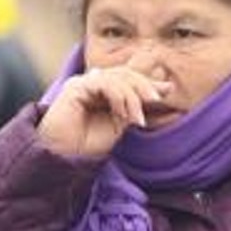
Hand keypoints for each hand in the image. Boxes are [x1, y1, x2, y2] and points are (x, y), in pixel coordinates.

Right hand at [35, 66, 173, 156]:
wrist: (63, 157)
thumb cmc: (87, 145)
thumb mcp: (121, 126)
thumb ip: (138, 109)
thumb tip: (167, 95)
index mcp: (105, 92)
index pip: (130, 78)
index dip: (149, 83)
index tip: (167, 91)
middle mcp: (94, 84)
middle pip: (126, 73)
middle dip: (144, 85)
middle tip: (156, 100)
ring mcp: (84, 83)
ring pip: (117, 77)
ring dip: (133, 97)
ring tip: (138, 119)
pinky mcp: (76, 86)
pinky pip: (104, 83)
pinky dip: (118, 96)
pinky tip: (123, 114)